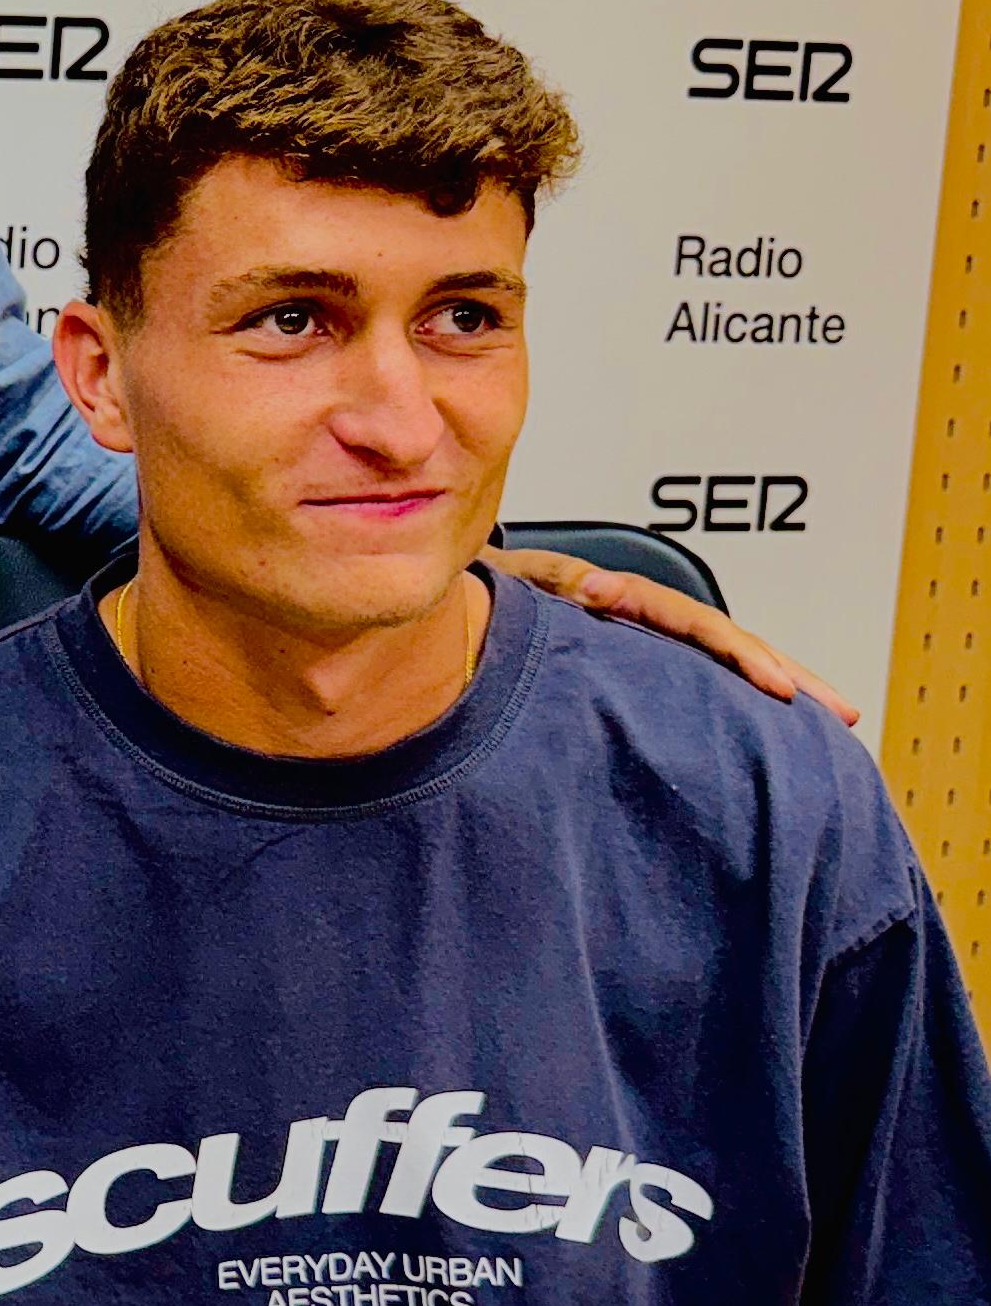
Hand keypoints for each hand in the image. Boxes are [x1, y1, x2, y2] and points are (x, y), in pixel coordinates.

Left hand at [484, 546, 856, 726]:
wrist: (465, 594)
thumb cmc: (490, 589)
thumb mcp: (524, 580)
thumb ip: (558, 581)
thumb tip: (597, 588)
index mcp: (626, 595)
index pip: (699, 626)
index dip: (741, 654)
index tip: (777, 686)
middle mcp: (647, 615)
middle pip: (730, 642)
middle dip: (788, 673)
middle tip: (839, 711)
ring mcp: (647, 638)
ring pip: (723, 659)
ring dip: (778, 683)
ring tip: (831, 719)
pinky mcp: (640, 662)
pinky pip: (698, 675)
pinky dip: (738, 695)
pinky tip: (770, 726)